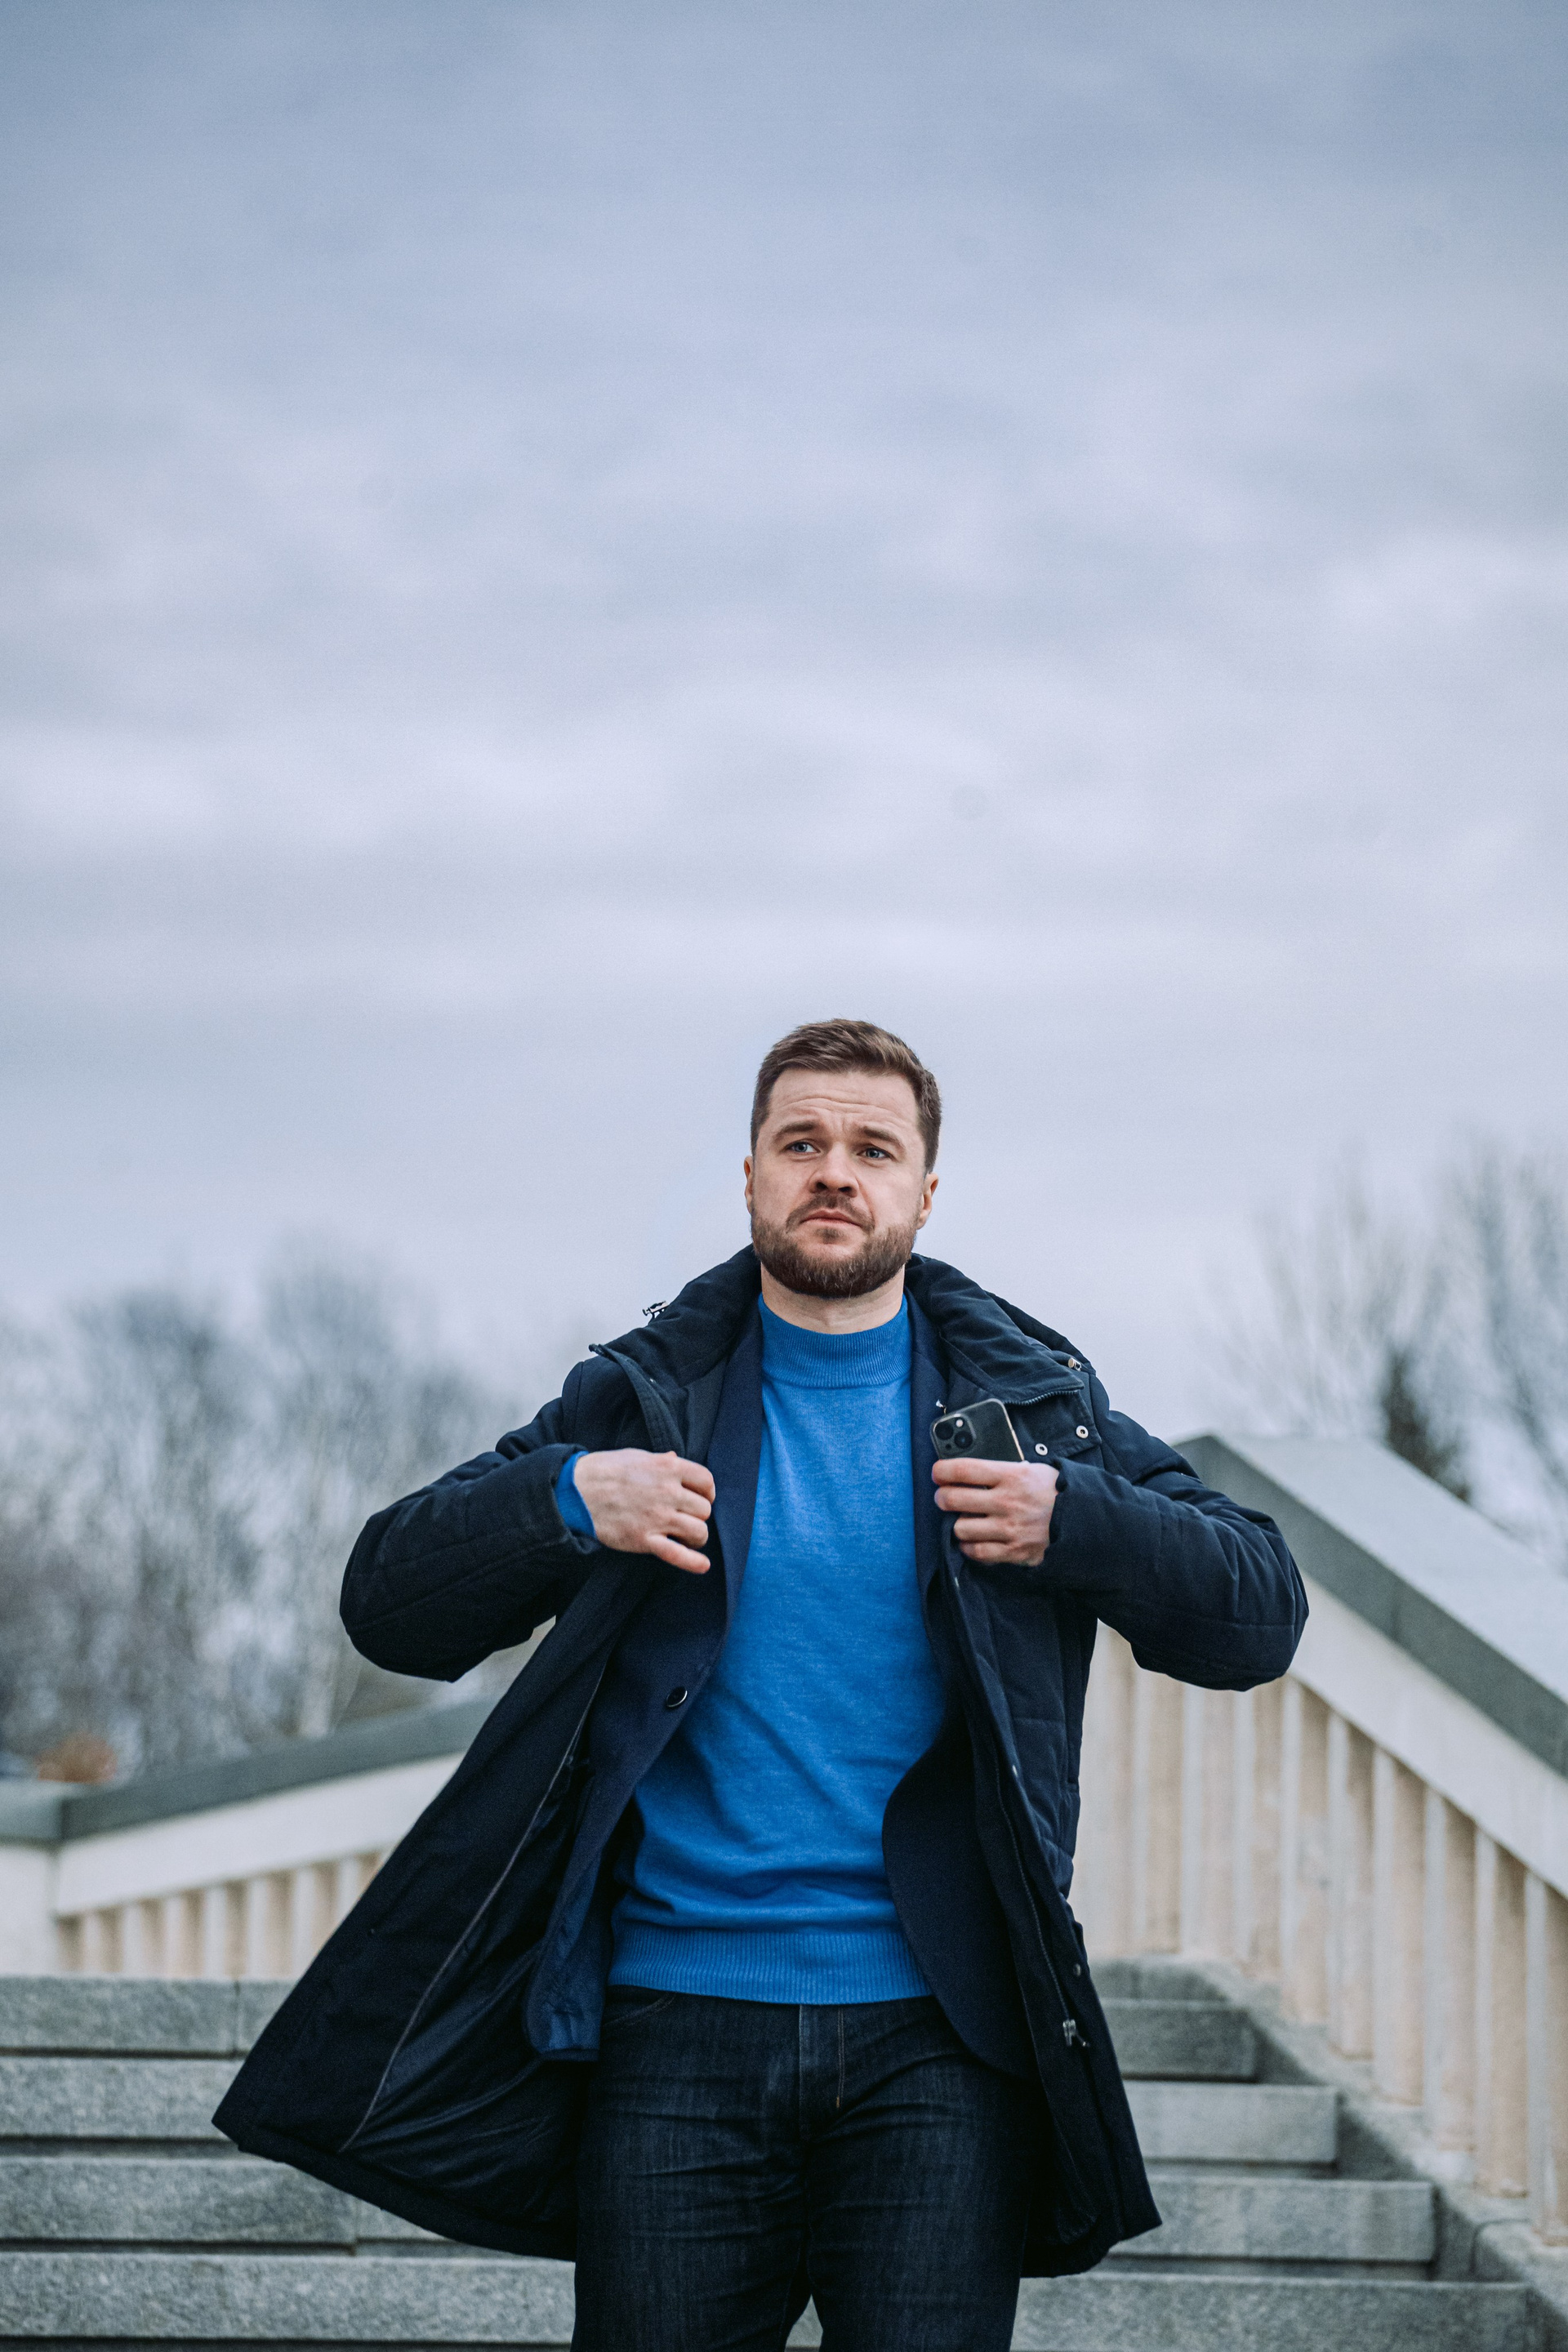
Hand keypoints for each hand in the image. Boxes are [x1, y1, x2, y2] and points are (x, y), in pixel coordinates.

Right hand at [571, 1449, 714, 1573]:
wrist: (575, 1491)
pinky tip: (703, 1565)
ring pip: (698, 1531)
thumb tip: (675, 1459)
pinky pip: (677, 1554)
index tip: (701, 1497)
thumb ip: (660, 1460)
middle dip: (697, 1515)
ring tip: (686, 1536)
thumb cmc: (604, 1470)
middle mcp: (668, 1492)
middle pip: (704, 1509)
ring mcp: (657, 1517)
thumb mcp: (636, 1456)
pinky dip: (693, 1562)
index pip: (706, 1481)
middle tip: (685, 1517)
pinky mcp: (644, 1539)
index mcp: (667, 1468)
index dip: (707, 1492)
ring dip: (696, 1536)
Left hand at [933, 1456, 1057, 1564]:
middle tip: (944, 1497)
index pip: (963, 1469)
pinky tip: (972, 1540)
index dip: (942, 1471)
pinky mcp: (1014, 1551)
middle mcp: (1007, 1501)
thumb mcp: (1032, 1470)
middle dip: (942, 1497)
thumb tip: (971, 1472)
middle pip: (953, 1499)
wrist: (1085, 1520)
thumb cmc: (1055, 1492)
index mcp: (1011, 1475)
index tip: (937, 1473)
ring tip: (963, 1520)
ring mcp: (1009, 1528)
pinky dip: (969, 1547)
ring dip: (957, 1524)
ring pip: (961, 1528)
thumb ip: (1002, 1470)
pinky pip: (977, 1552)